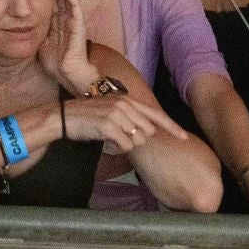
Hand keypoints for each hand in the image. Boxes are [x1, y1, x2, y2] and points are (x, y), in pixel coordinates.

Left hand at [37, 0, 98, 96]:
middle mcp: (65, 19)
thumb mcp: (40, 43)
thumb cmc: (55, 64)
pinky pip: (73, 2)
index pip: (49, 3)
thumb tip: (18, 25)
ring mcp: (73, 19)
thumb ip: (34, 33)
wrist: (69, 75)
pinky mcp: (78, 21)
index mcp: (57, 24)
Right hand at [65, 93, 188, 155]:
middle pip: (148, 130)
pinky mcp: (109, 126)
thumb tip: (146, 132)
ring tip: (111, 138)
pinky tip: (106, 142)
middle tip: (120, 137)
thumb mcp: (110, 111)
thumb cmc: (87, 118)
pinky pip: (126, 145)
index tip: (184, 138)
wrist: (63, 117)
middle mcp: (124, 104)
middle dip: (138, 139)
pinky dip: (118, 148)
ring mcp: (117, 114)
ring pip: (138, 139)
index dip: (172, 127)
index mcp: (127, 100)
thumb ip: (129, 117)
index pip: (156, 114)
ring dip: (127, 144)